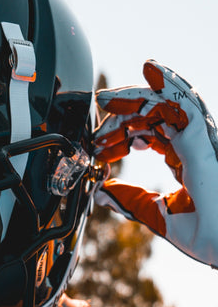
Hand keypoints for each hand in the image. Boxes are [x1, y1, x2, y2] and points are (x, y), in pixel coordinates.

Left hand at [93, 59, 217, 266]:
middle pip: (158, 114)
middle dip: (125, 110)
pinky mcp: (204, 144)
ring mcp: (202, 142)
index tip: (99, 144)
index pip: (151, 133)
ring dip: (137, 94)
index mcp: (186, 159)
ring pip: (171, 103)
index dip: (123, 133)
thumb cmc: (208, 236)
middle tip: (100, 106)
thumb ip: (131, 200)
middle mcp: (195, 146)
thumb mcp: (158, 215)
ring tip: (109, 94)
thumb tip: (102, 192)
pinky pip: (188, 106)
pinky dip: (170, 86)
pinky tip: (152, 71)